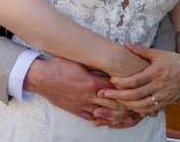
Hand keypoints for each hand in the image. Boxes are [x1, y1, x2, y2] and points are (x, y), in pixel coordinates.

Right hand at [24, 57, 142, 127]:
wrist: (41, 77)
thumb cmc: (57, 65)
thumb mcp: (77, 60)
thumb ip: (93, 63)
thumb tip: (107, 60)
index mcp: (92, 82)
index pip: (116, 87)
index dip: (127, 88)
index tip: (136, 86)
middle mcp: (90, 95)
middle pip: (114, 103)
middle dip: (128, 104)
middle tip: (138, 103)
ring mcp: (83, 104)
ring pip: (105, 113)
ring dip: (118, 114)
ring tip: (128, 114)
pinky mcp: (76, 110)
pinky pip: (92, 117)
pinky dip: (102, 119)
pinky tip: (108, 119)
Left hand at [99, 43, 179, 114]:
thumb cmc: (173, 59)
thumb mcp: (157, 53)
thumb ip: (140, 50)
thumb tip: (125, 44)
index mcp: (156, 72)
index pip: (136, 80)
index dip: (122, 82)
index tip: (111, 80)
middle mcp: (159, 85)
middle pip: (136, 94)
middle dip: (119, 96)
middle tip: (104, 94)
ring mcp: (164, 95)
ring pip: (143, 105)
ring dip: (128, 105)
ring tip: (115, 102)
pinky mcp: (167, 101)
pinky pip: (152, 109)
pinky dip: (141, 110)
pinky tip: (131, 108)